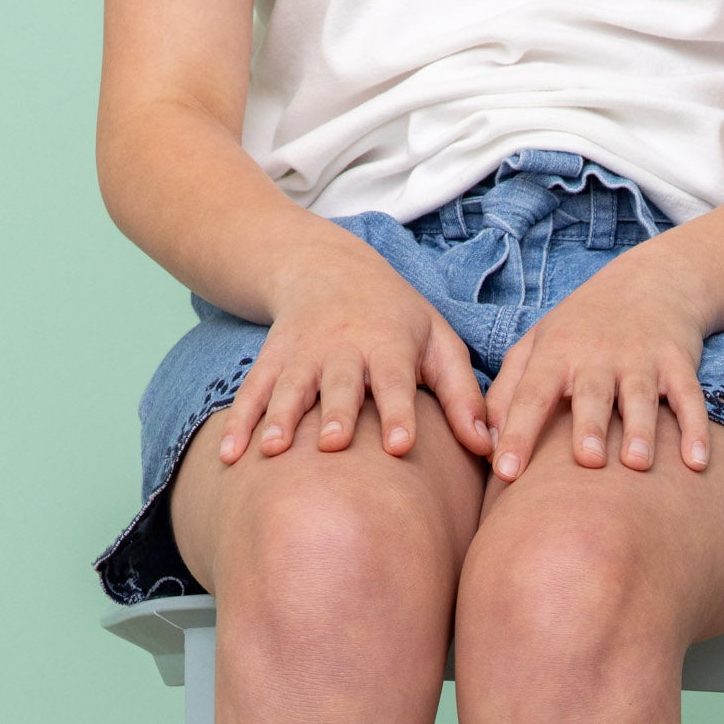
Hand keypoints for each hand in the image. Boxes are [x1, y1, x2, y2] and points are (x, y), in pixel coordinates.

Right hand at [218, 241, 491, 463]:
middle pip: (338, 384)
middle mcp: (343, 348)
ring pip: (289, 388)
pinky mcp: (272, 361)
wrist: (327, 266)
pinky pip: (253, 392)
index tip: (401, 446)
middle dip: (334, 413)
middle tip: (331, 446)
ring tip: (270, 453)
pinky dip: (239, 422)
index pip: (396, 381)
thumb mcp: (438, 342)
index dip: (398, 412)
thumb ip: (464, 396)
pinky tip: (230, 457)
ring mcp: (302, 354)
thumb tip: (493, 450)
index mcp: (389, 344)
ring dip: (278, 419)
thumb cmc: (398, 318)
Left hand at [484, 249, 712, 480]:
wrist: (651, 280)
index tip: (505, 472)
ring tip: (637, 464)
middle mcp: (597, 355)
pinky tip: (696, 463)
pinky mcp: (678, 364)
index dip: (517, 432)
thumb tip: (481, 445)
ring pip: (640, 398)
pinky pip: (688, 399)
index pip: (531, 395)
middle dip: (589, 426)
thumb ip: (506, 393)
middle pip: (591, 395)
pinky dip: (696, 429)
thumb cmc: (581, 328)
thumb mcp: (537, 346)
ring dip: (641, 430)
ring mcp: (641, 359)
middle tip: (587, 460)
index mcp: (556, 354)